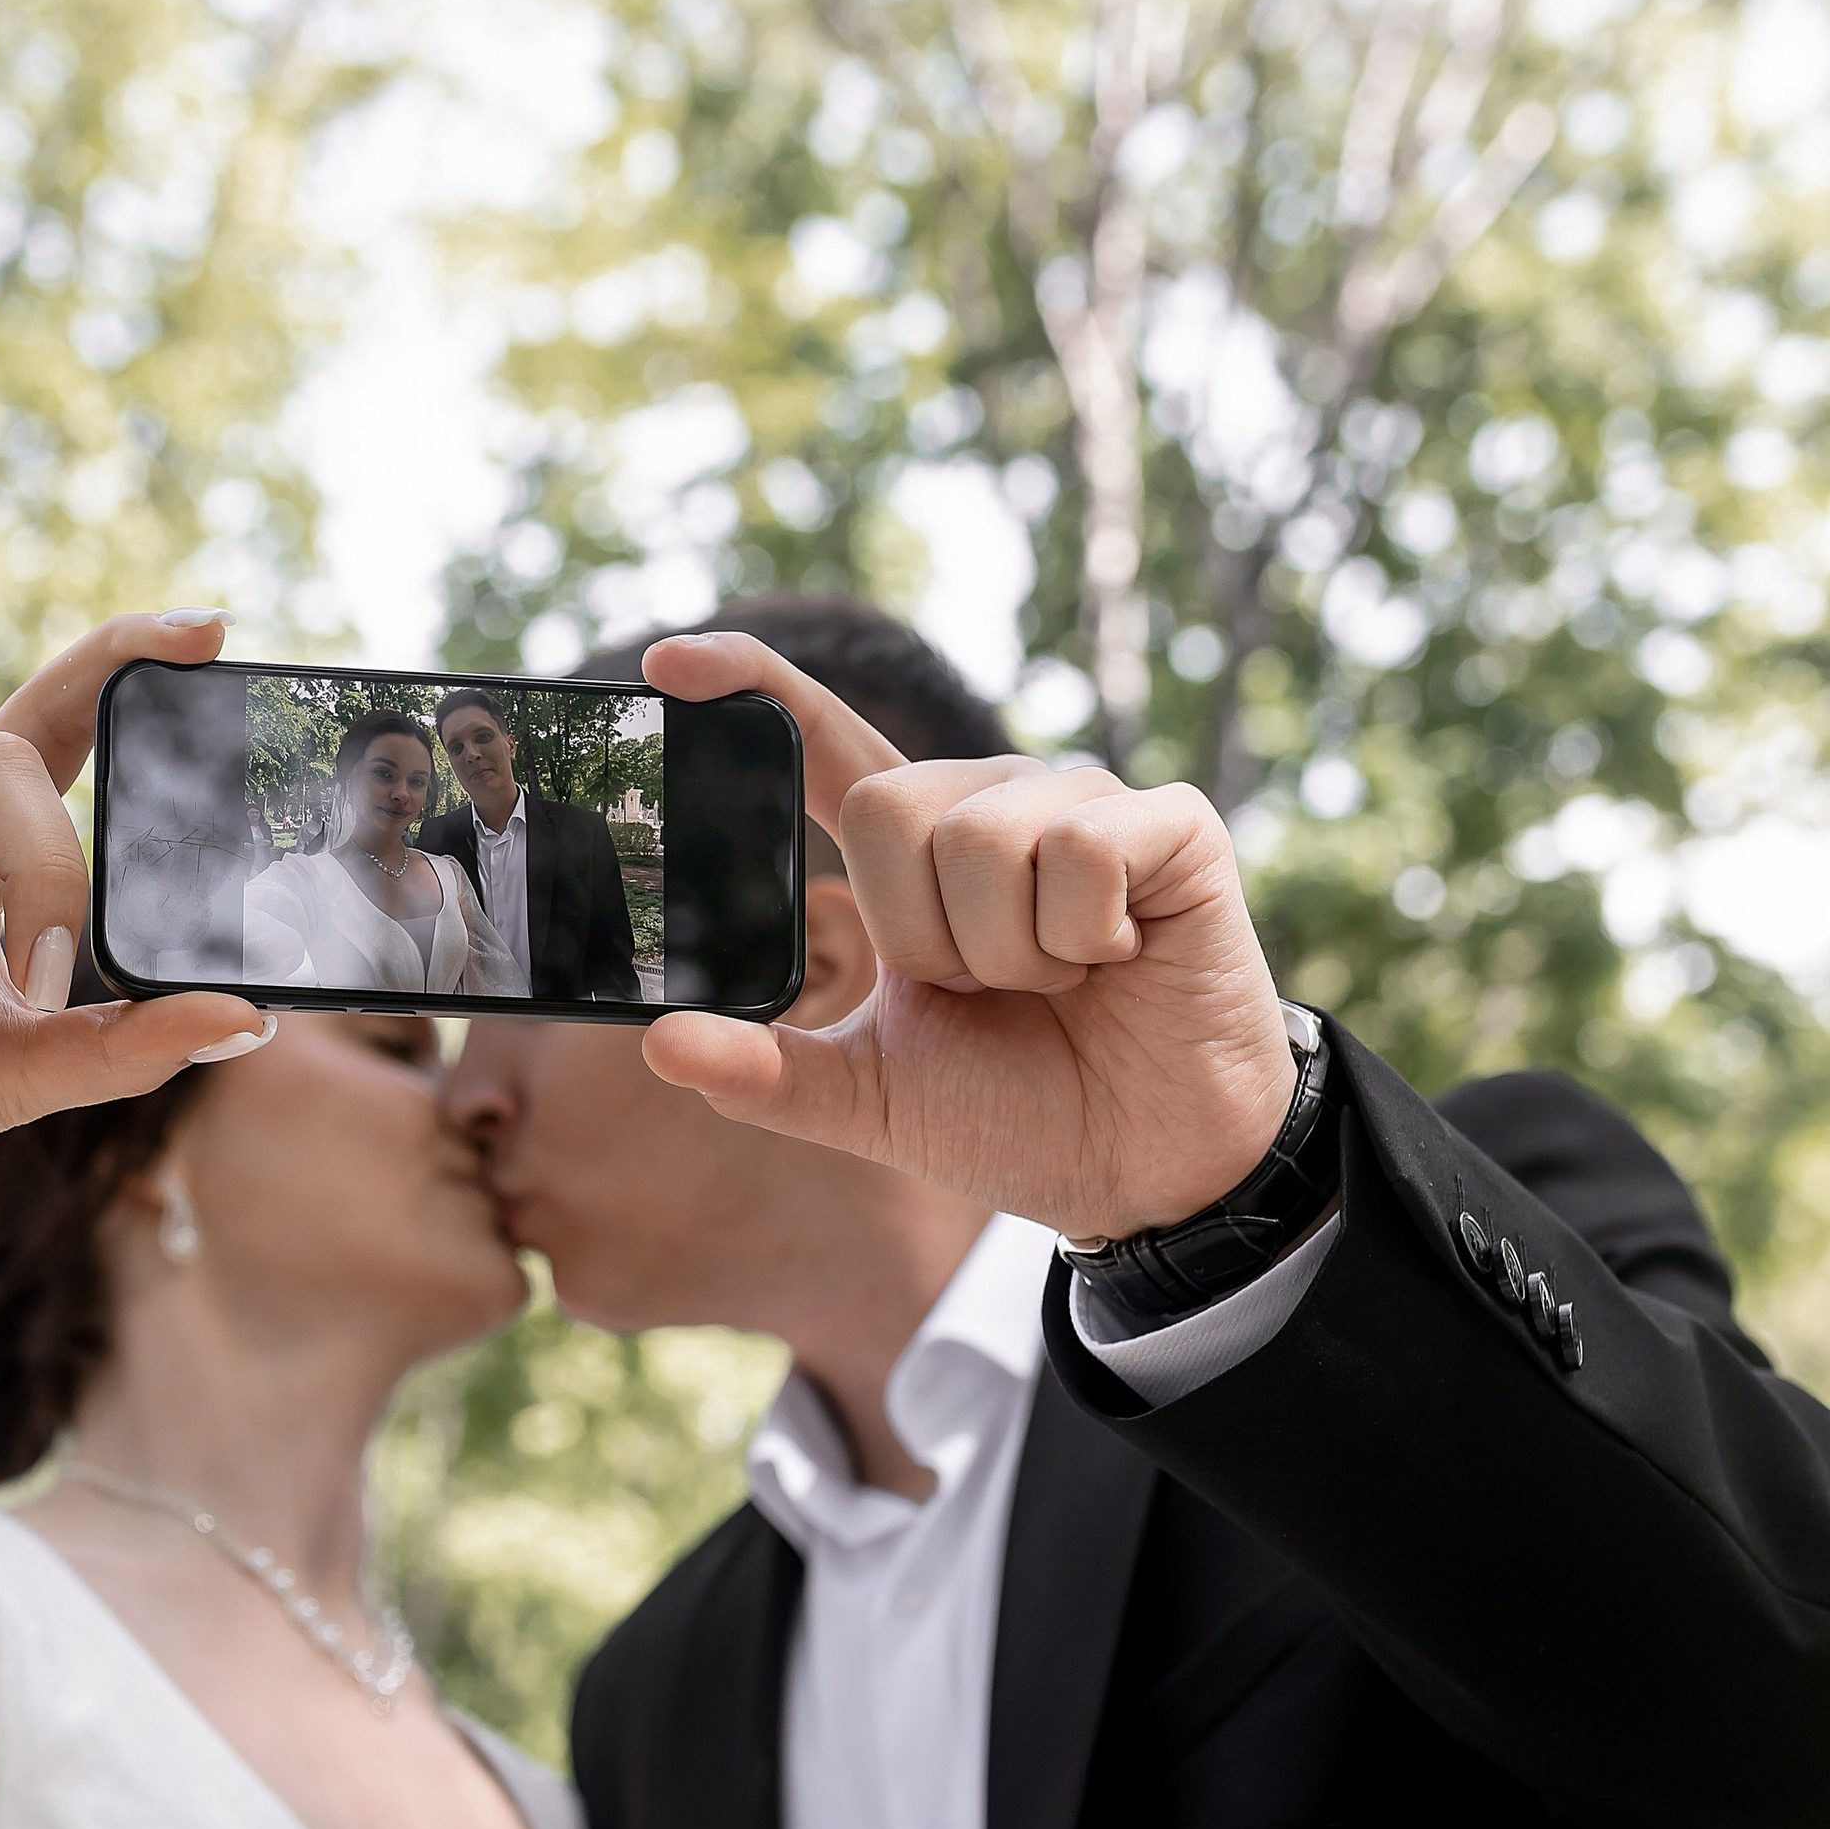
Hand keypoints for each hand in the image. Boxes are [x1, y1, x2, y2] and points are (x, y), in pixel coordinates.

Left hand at [639, 633, 1298, 1242]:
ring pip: (983, 841)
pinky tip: (1119, 959)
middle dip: (926, 937)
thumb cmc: (1015, 1111)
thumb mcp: (873, 1099)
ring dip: (1009, 953)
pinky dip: (1087, 938)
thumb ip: (768, 1075)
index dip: (751, 686)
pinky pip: (1082, 854)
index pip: (822, 739)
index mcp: (914, 846)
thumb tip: (660, 1044)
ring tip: (1061, 982)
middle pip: (889, 808)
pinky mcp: (1170, 821)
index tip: (662, 663)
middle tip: (989, 989)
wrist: (1145, 1165)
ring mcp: (1082, 801)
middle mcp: (992, 798)